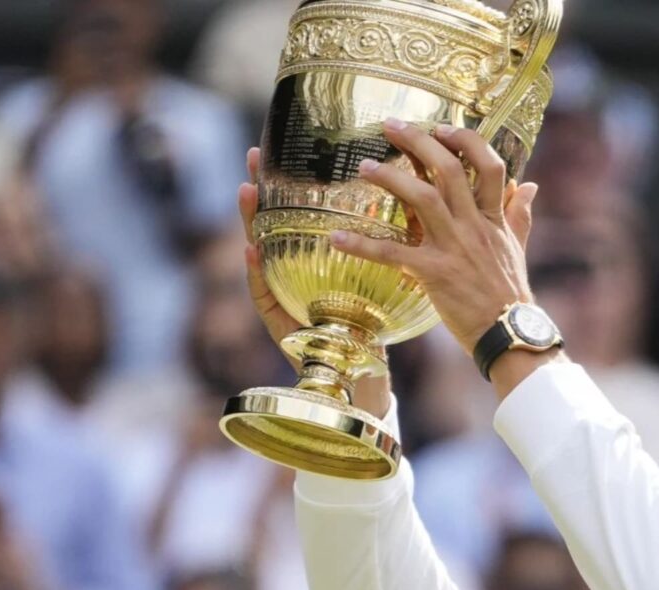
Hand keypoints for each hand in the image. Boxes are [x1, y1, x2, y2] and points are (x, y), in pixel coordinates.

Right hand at [239, 148, 391, 416]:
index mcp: (323, 258)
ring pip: (265, 252)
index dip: (296, 181)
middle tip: (254, 156)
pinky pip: (264, 295)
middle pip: (279, 223)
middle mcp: (300, 272)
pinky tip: (250, 250)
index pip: (308, 212)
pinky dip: (256, 273)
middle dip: (265, 188)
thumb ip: (388, 244)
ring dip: (253, 220)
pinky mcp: (282, 324)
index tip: (288, 147)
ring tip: (247, 190)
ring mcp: (286, 295)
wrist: (365, 374)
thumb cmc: (375, 325)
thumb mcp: (386, 277)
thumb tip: (411, 198)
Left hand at [328, 119, 539, 357]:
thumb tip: (530, 184)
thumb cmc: (510, 292)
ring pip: (421, 199)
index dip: (465, 140)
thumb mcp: (518, 247)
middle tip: (391, 125)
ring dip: (389, 178)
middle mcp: (473, 226)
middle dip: (419, 141)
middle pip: (449, 169)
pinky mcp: (433, 274)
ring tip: (363, 167)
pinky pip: (393, 254)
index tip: (441, 128)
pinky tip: (337, 238)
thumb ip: (519, 213)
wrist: (510, 332)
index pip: (489, 165)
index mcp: (493, 218)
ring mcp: (453, 248)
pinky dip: (362, 245)